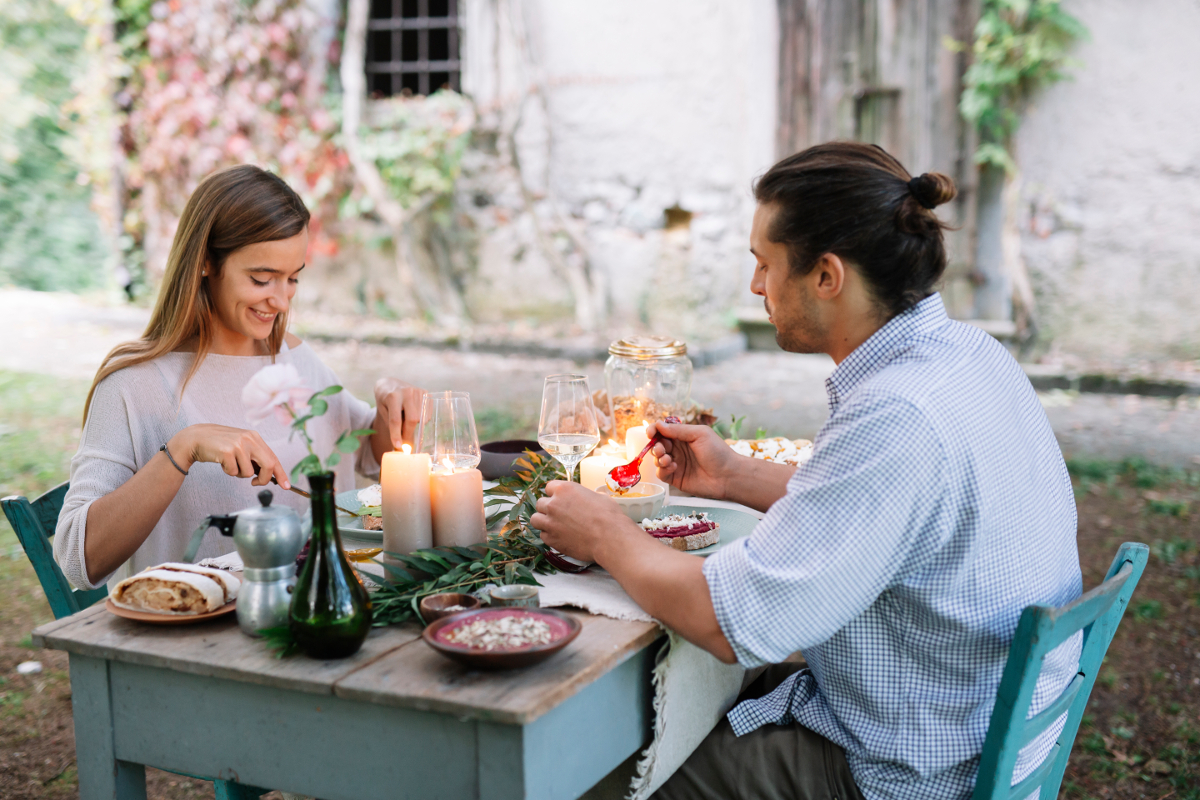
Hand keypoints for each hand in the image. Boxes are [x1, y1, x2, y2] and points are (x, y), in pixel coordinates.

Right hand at [171, 424, 289, 488]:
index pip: (274, 457)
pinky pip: (233, 472)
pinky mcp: (227, 452)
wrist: (196, 438)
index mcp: (255, 437)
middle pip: (268, 465)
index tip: (287, 485)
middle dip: (263, 479)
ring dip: (239, 474)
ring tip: (230, 463)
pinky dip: (228, 471)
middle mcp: (249, 439)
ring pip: (248, 473)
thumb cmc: (219, 445)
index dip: (281, 473)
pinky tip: (221, 461)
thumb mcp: (241, 446)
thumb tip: (269, 474)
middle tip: (255, 483)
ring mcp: (239, 445)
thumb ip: (255, 457)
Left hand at [374, 378, 425, 447]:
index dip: (396, 434)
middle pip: (412, 419)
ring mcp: (418, 391)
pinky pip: (427, 414)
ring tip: (405, 418)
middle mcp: (407, 392)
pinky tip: (412, 413)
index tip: (397, 446)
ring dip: (413, 425)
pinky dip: (421, 419)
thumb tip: (401, 444)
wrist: (390, 384)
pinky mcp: (426, 393)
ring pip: (421, 418)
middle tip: (404, 442)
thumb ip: (391, 424)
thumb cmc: (385, 400)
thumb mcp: (382, 410)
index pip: (395, 419)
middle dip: (408, 433)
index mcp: (392, 396)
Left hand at [531, 481, 641, 563]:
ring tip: (553, 525)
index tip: (559, 499)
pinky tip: (559, 536)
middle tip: (559, 514)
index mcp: (564, 489)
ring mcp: (550, 523)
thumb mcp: (599, 497)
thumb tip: (586, 500)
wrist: (610, 538)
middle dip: (548, 508)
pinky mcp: (551, 539)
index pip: (549, 487)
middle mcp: (553, 504)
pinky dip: (549, 536)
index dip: (555, 493)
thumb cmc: (609, 516)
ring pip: (535, 519)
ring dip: (543, 521)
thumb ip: (585, 496)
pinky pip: (543, 536)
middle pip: (540, 503)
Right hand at [652, 421, 736, 499]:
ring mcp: (677, 464)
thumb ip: (678, 430)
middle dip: (655, 445)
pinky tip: (672, 467)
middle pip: (658, 445)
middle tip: (661, 449)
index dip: (654, 430)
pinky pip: (661, 473)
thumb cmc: (718, 452)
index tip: (651, 433)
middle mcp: (679, 450)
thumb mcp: (699, 434)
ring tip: (667, 459)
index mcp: (684, 437)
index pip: (663, 431)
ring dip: (658, 457)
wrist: (728, 476)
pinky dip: (662, 469)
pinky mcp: (676, 478)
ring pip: (657, 459)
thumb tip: (658, 424)